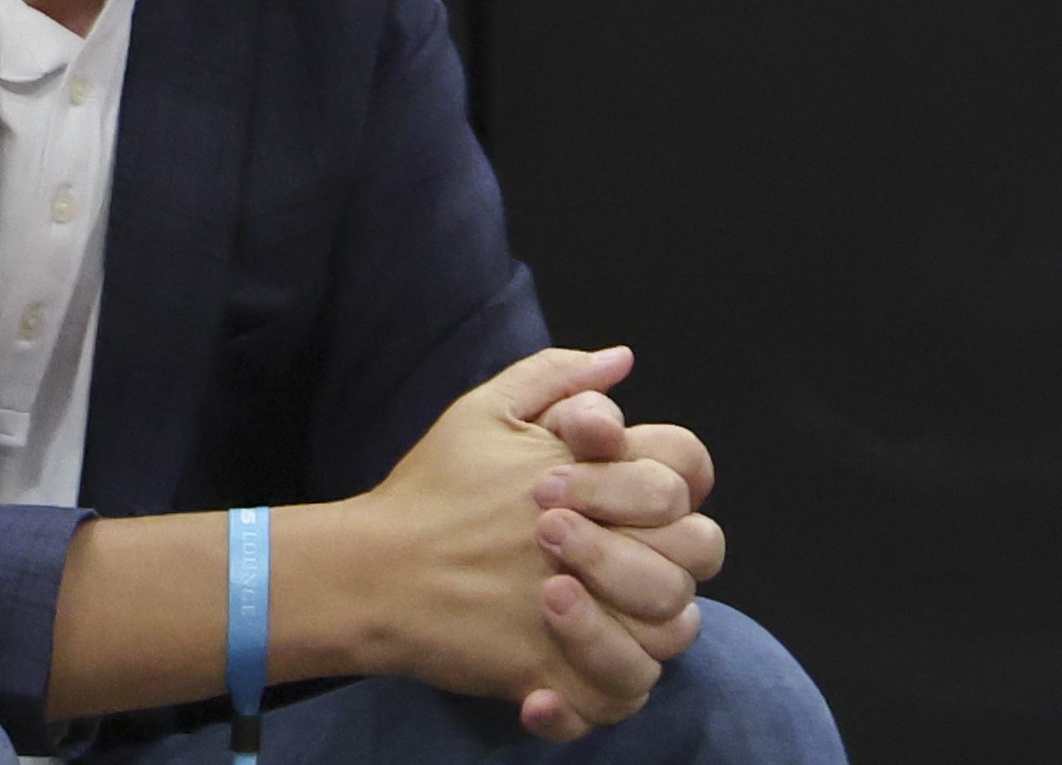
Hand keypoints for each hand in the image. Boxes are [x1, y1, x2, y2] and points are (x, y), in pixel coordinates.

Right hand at [317, 347, 697, 729]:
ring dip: (648, 626)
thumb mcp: (485, 411)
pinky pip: (612, 700)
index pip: (684, 472)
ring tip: (595, 616)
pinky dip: (602, 695)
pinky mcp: (540, 672)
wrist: (365, 573)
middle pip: (696, 554)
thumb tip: (621, 361)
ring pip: (668, 635)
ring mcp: (573, 616)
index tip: (632, 504)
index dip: (674, 484)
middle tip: (608, 561)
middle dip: (668, 552)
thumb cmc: (429, 491)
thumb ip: (557, 378)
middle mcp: (597, 543)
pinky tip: (560, 678)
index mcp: (594, 475)